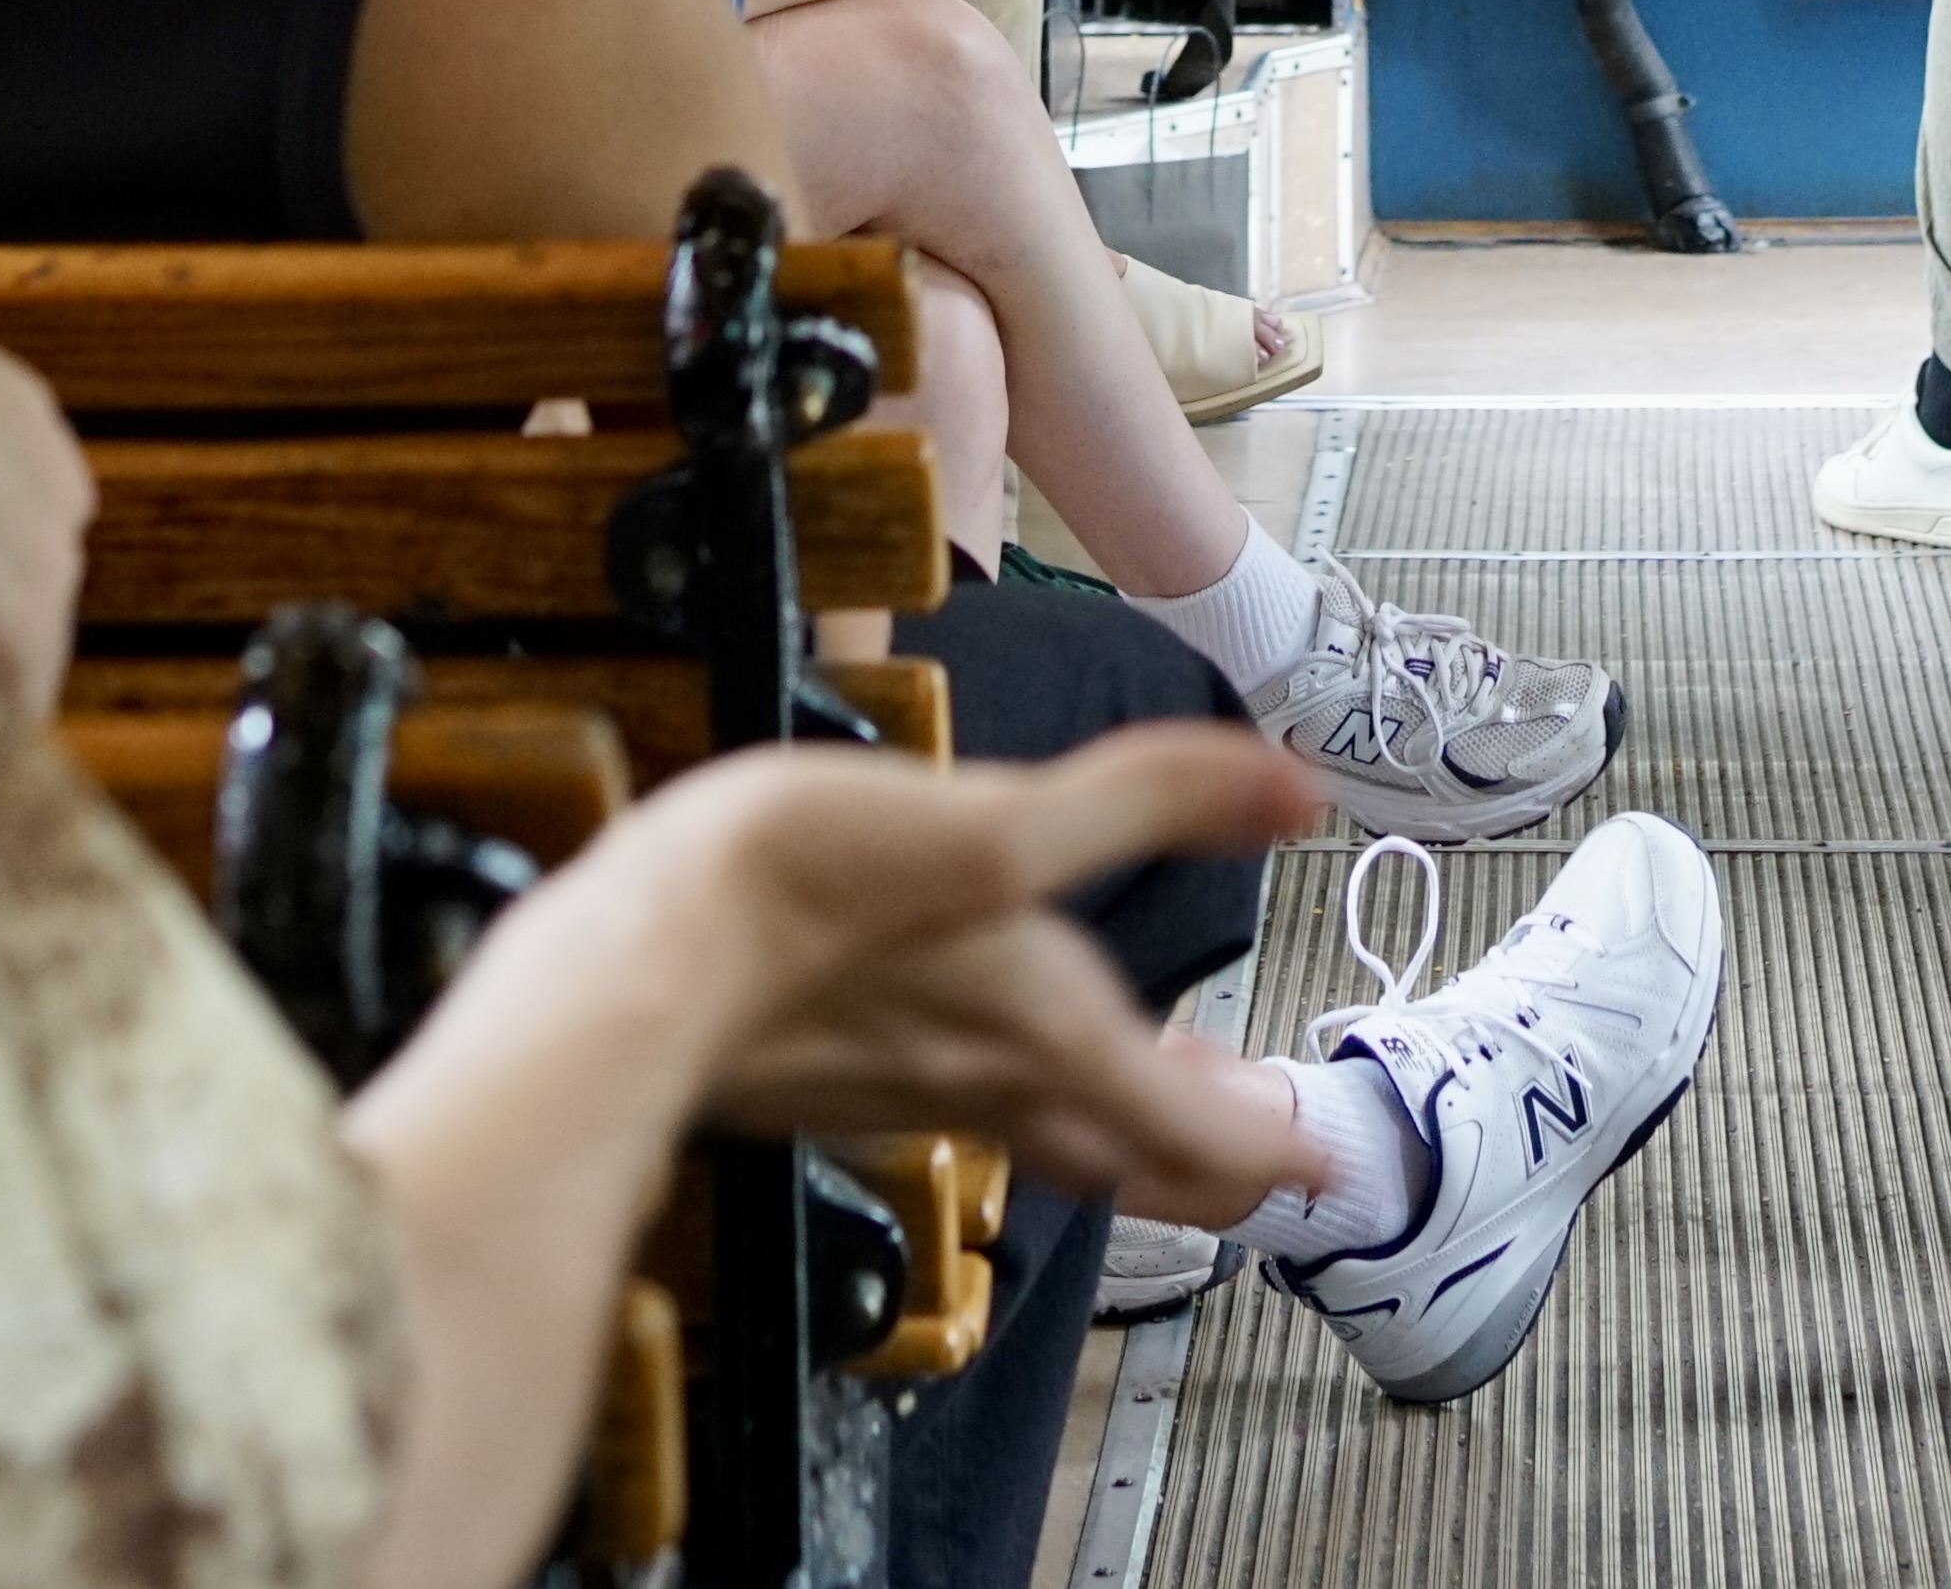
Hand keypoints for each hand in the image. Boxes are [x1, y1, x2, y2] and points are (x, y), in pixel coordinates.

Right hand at [572, 728, 1327, 1219]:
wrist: (623, 981)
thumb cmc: (799, 901)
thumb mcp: (996, 827)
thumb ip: (1147, 801)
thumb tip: (1293, 788)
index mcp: (1044, 1037)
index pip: (1195, 1133)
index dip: (1269, 1151)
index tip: (1326, 1163)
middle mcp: (983, 1088)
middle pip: (1121, 1163)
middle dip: (1200, 1161)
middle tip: (1260, 1153)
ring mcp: (900, 1094)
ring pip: (1036, 1136)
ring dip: (1111, 1130)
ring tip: (1148, 1104)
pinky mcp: (824, 1079)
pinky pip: (947, 1112)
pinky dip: (1005, 1099)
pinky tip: (977, 1060)